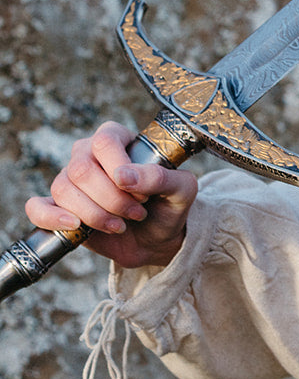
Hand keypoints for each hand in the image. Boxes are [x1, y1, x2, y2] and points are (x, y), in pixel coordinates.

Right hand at [25, 121, 198, 270]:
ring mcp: (70, 180)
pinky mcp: (58, 208)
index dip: (120, 170)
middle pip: (82, 169)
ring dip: (95, 214)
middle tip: (136, 213)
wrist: (158, 240)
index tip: (142, 194)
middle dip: (112, 199)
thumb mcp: (181, 190)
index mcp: (116, 139)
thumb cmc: (170, 206)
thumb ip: (159, 177)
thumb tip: (123, 176)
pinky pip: (37, 208)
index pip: (105, 142)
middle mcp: (88, 154)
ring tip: (120, 224)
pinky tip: (76, 226)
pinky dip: (52, 218)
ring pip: (63, 189)